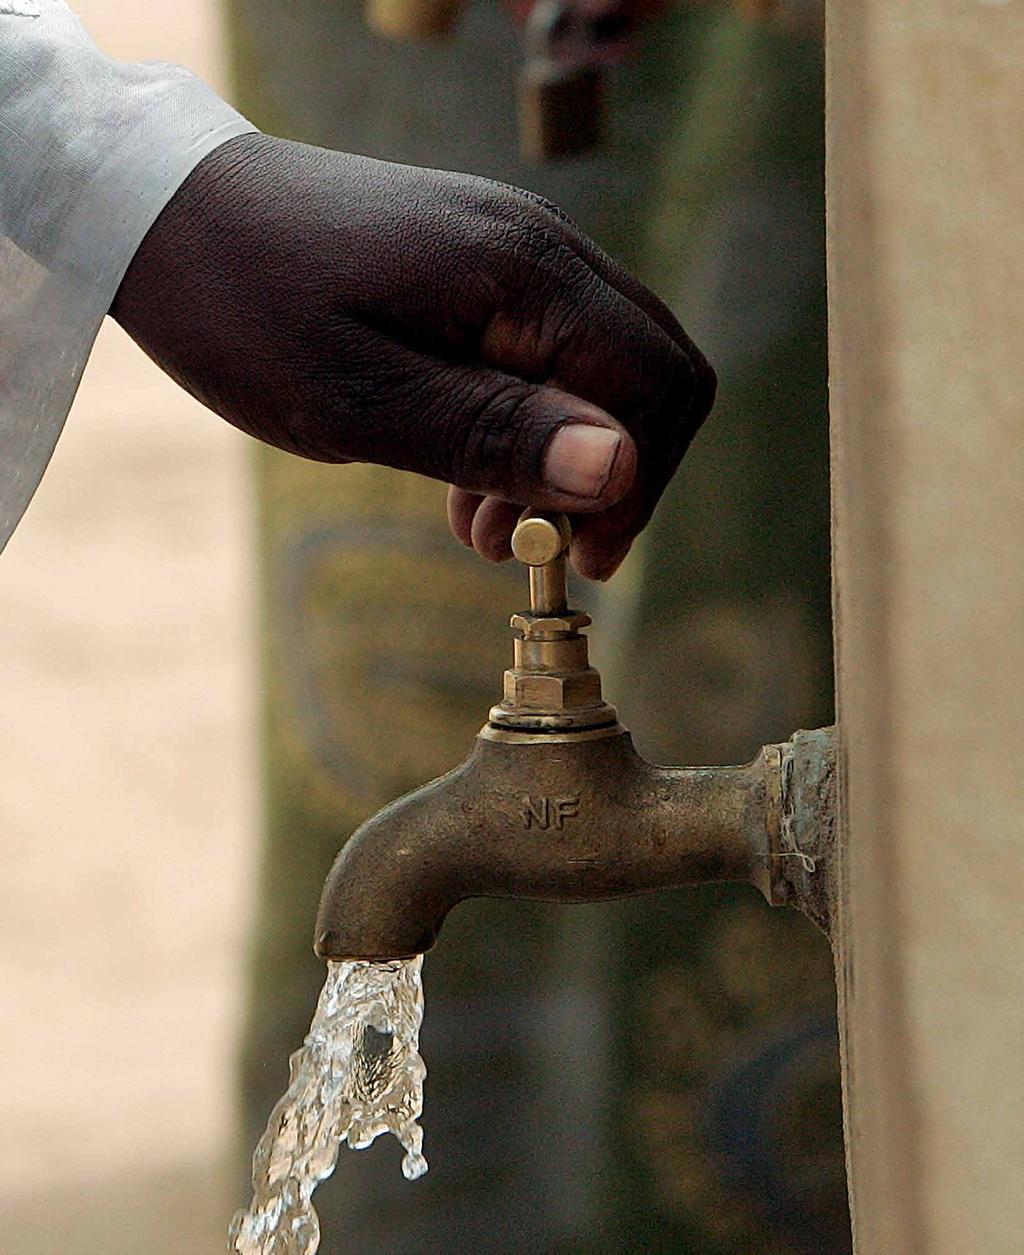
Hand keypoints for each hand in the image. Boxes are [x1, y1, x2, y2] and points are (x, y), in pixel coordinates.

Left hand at [112, 132, 714, 579]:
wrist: (171, 215)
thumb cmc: (249, 307)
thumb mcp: (362, 400)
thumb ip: (494, 434)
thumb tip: (617, 469)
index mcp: (524, 271)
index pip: (655, 384)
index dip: (637, 485)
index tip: (580, 559)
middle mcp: (539, 247)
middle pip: (650, 371)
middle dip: (612, 475)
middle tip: (540, 549)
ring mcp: (513, 250)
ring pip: (600, 368)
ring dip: (564, 460)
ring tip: (485, 528)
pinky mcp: (480, 267)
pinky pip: (547, 354)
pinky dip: (528, 427)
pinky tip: (466, 482)